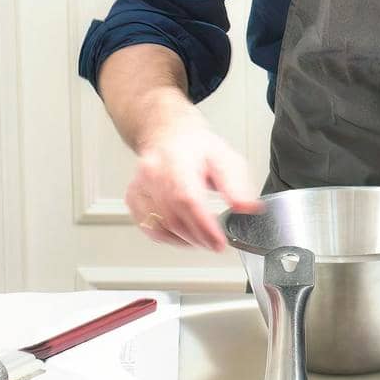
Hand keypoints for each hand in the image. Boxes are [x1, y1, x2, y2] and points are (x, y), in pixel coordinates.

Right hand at [125, 115, 263, 250]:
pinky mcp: (133, 198)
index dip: (203, 225)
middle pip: (173, 216)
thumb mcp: (225, 158)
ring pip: (159, 226)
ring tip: (204, 239)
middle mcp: (153, 172)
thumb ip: (236, 184)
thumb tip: (247, 207)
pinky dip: (169, 238)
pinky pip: (149, 227)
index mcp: (177, 159)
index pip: (187, 198)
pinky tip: (185, 235)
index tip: (219, 241)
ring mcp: (139, 186)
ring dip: (184, 240)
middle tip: (217, 244)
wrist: (170, 136)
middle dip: (198, 237)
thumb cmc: (197, 148)